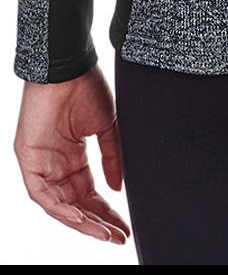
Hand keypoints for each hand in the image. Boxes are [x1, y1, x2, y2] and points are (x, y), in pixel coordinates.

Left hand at [14, 64, 129, 243]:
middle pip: (75, 204)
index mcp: (73, 156)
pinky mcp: (28, 159)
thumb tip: (117, 189)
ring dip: (81, 221)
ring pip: (58, 205)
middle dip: (97, 223)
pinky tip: (78, 217)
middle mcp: (56, 164)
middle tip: (117, 236)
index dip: (106, 212)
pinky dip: (59, 208)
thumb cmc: (85, 86)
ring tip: (103, 233)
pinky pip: (41, 194)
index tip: (124, 226)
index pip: (89, 194)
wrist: (69, 65)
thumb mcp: (106, 126)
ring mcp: (41, 163)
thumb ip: (112, 157)